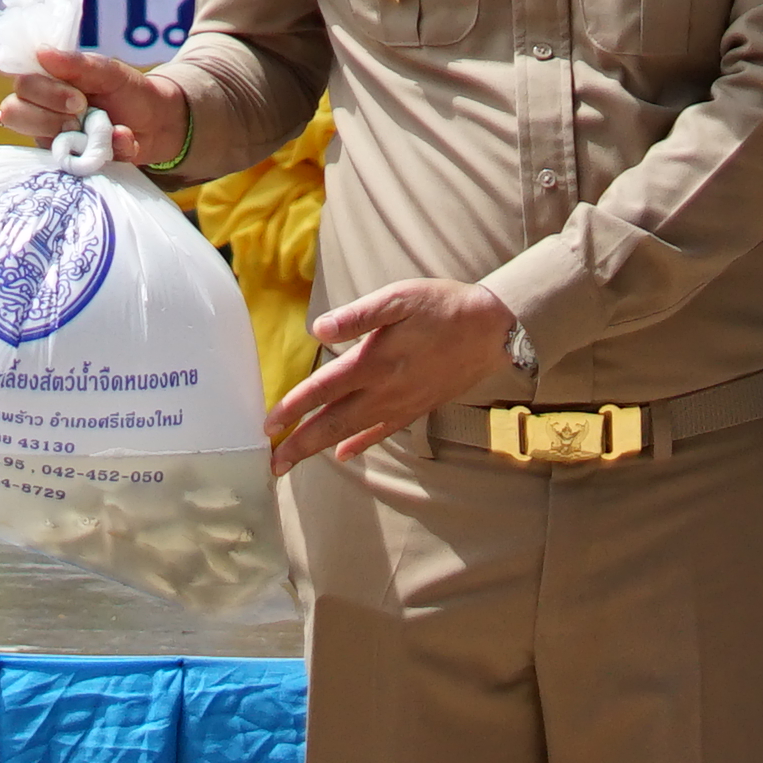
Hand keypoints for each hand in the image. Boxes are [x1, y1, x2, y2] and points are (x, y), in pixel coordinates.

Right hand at [0, 42, 185, 166]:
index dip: (44, 92)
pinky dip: (107, 151)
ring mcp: (53, 140)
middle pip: (14, 112)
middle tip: (83, 112)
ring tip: (98, 130)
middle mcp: (41, 112)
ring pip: (36, 140)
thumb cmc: (128, 92)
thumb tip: (40, 52)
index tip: (78, 97)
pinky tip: (121, 142)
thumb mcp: (110, 72)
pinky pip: (72, 163)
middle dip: (51, 115)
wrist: (159, 124)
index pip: (20, 85)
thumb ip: (77, 64)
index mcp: (47, 84)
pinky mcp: (70, 163)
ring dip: (71, 135)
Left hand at [270, 277, 525, 467]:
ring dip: (321, 448)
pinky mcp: (418, 407)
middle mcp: (385, 390)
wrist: (494, 329)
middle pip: (334, 423)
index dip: (293, 408)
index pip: (323, 390)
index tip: (268, 426)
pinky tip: (344, 455)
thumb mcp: (399, 298)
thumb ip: (358, 316)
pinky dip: (361, 444)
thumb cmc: (442, 306)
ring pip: (354, 431)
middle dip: (300, 444)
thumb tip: (318, 329)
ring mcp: (402, 403)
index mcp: (375, 362)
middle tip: (272, 464)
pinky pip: (383, 431)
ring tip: (294, 462)